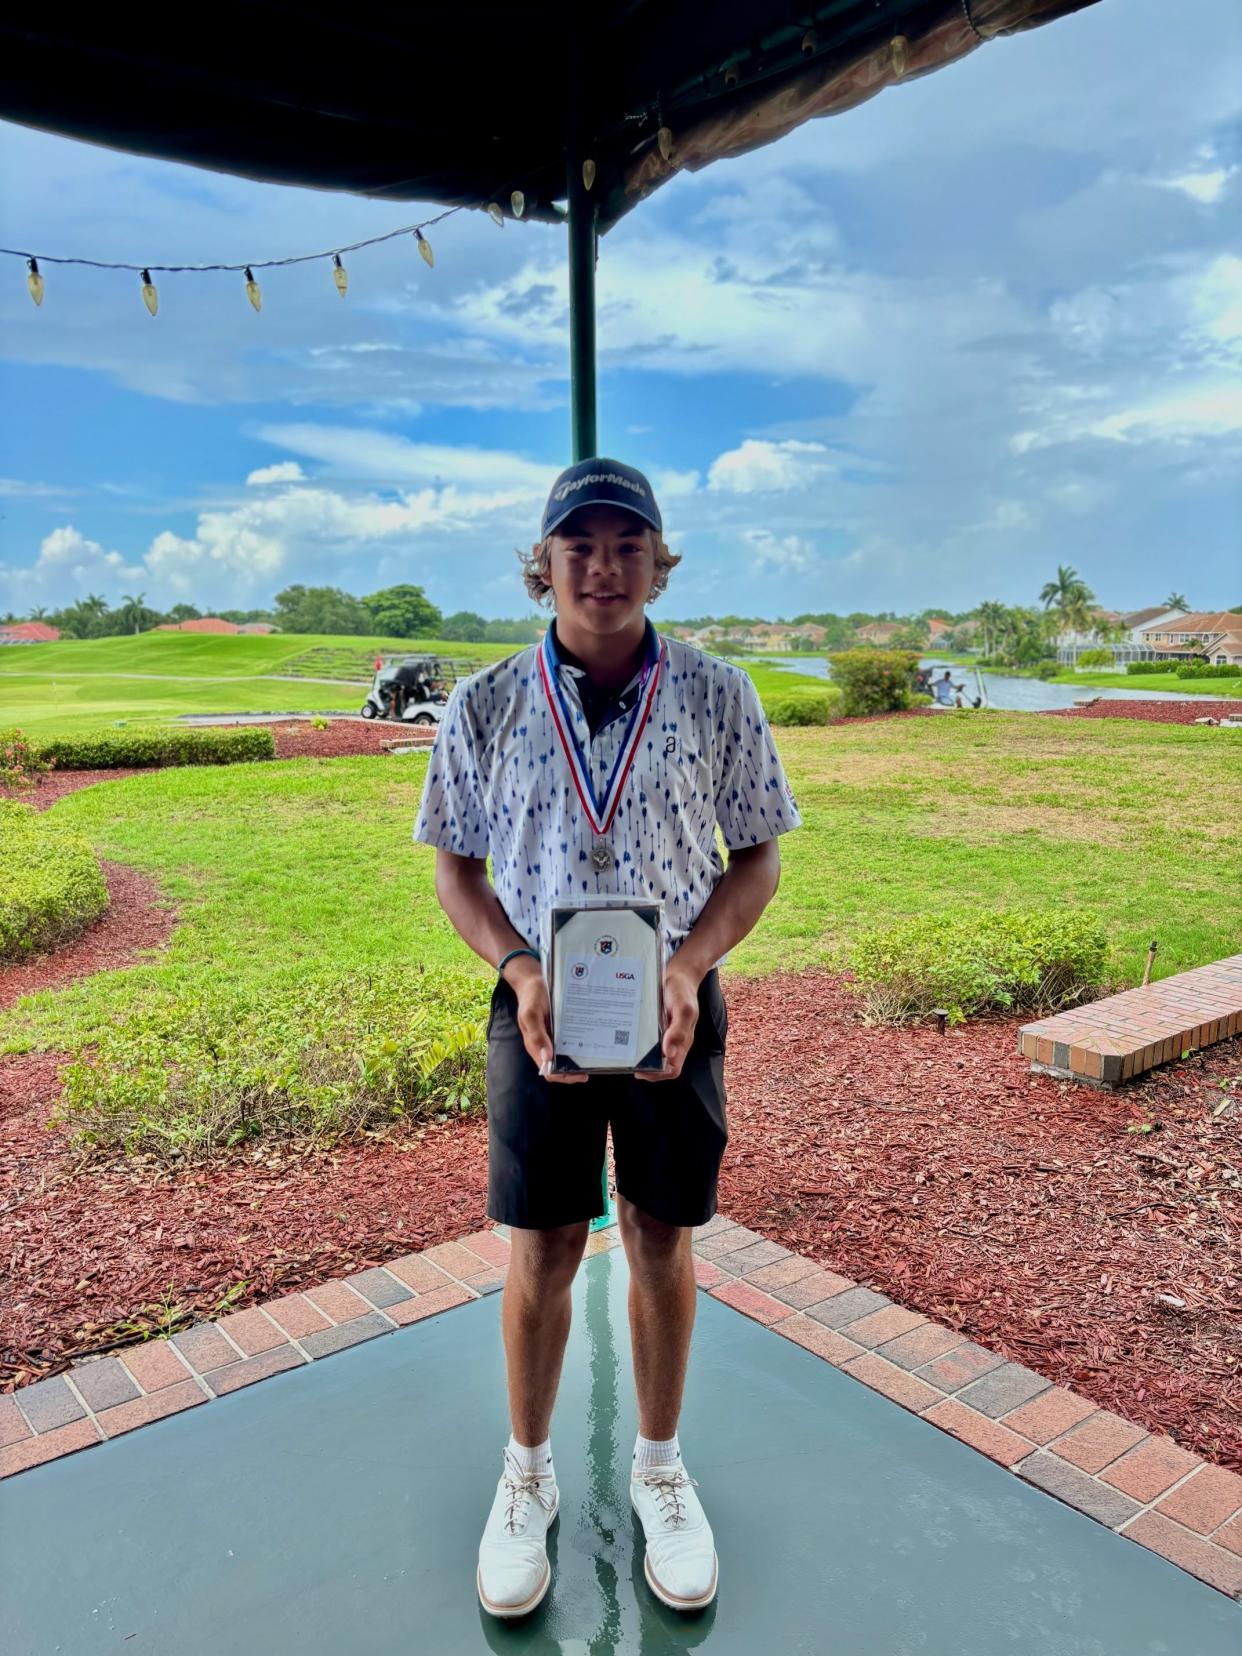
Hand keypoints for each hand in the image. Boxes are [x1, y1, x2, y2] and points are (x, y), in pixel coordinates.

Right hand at [507, 957, 587, 1084]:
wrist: (533, 980)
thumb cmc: (531, 997)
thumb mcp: (531, 1014)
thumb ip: (537, 1036)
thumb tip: (547, 1059)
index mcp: (535, 1045)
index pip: (548, 1071)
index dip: (563, 1077)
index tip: (581, 1075)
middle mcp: (544, 1044)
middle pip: (559, 1067)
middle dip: (574, 1070)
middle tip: (592, 1066)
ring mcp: (551, 1037)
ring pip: (565, 1055)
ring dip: (577, 1058)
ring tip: (593, 1055)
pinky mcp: (558, 1028)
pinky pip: (568, 1041)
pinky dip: (578, 1044)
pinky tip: (590, 1040)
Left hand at [635, 959, 700, 1082]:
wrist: (678, 974)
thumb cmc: (683, 991)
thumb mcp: (684, 1009)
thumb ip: (679, 1031)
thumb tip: (669, 1053)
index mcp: (683, 1042)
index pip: (672, 1069)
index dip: (659, 1074)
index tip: (642, 1071)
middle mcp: (672, 1041)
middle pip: (659, 1065)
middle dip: (644, 1068)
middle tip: (627, 1062)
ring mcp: (662, 1034)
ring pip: (650, 1053)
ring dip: (638, 1056)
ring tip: (623, 1052)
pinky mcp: (653, 1026)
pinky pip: (644, 1039)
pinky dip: (635, 1041)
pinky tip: (624, 1037)